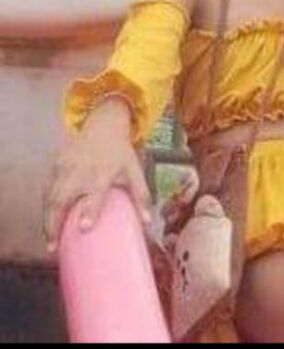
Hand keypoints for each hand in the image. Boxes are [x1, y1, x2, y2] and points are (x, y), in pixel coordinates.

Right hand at [43, 98, 150, 252]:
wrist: (104, 126)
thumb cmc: (121, 153)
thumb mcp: (135, 170)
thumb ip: (141, 195)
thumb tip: (147, 221)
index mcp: (103, 172)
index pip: (95, 193)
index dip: (90, 210)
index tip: (84, 228)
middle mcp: (81, 170)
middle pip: (62, 198)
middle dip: (54, 223)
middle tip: (53, 247)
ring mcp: (65, 166)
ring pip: (50, 196)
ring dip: (47, 219)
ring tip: (49, 240)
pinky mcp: (56, 164)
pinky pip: (47, 187)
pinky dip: (45, 205)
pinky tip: (47, 221)